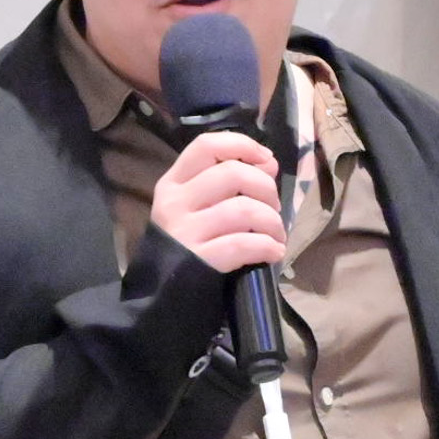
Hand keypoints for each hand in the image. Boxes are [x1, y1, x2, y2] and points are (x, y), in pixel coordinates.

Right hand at [151, 130, 288, 275]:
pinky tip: (273, 252)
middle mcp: (175, 201)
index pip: (207, 145)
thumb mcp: (199, 206)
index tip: (267, 160)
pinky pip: (242, 244)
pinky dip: (267, 247)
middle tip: (273, 208)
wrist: (163, 293)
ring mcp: (184, 231)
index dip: (243, 145)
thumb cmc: (189, 242)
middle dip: (266, 188)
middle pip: (232, 173)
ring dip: (272, 222)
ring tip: (276, 235)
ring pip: (243, 209)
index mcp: (175, 182)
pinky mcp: (198, 260)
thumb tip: (268, 163)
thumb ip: (229, 182)